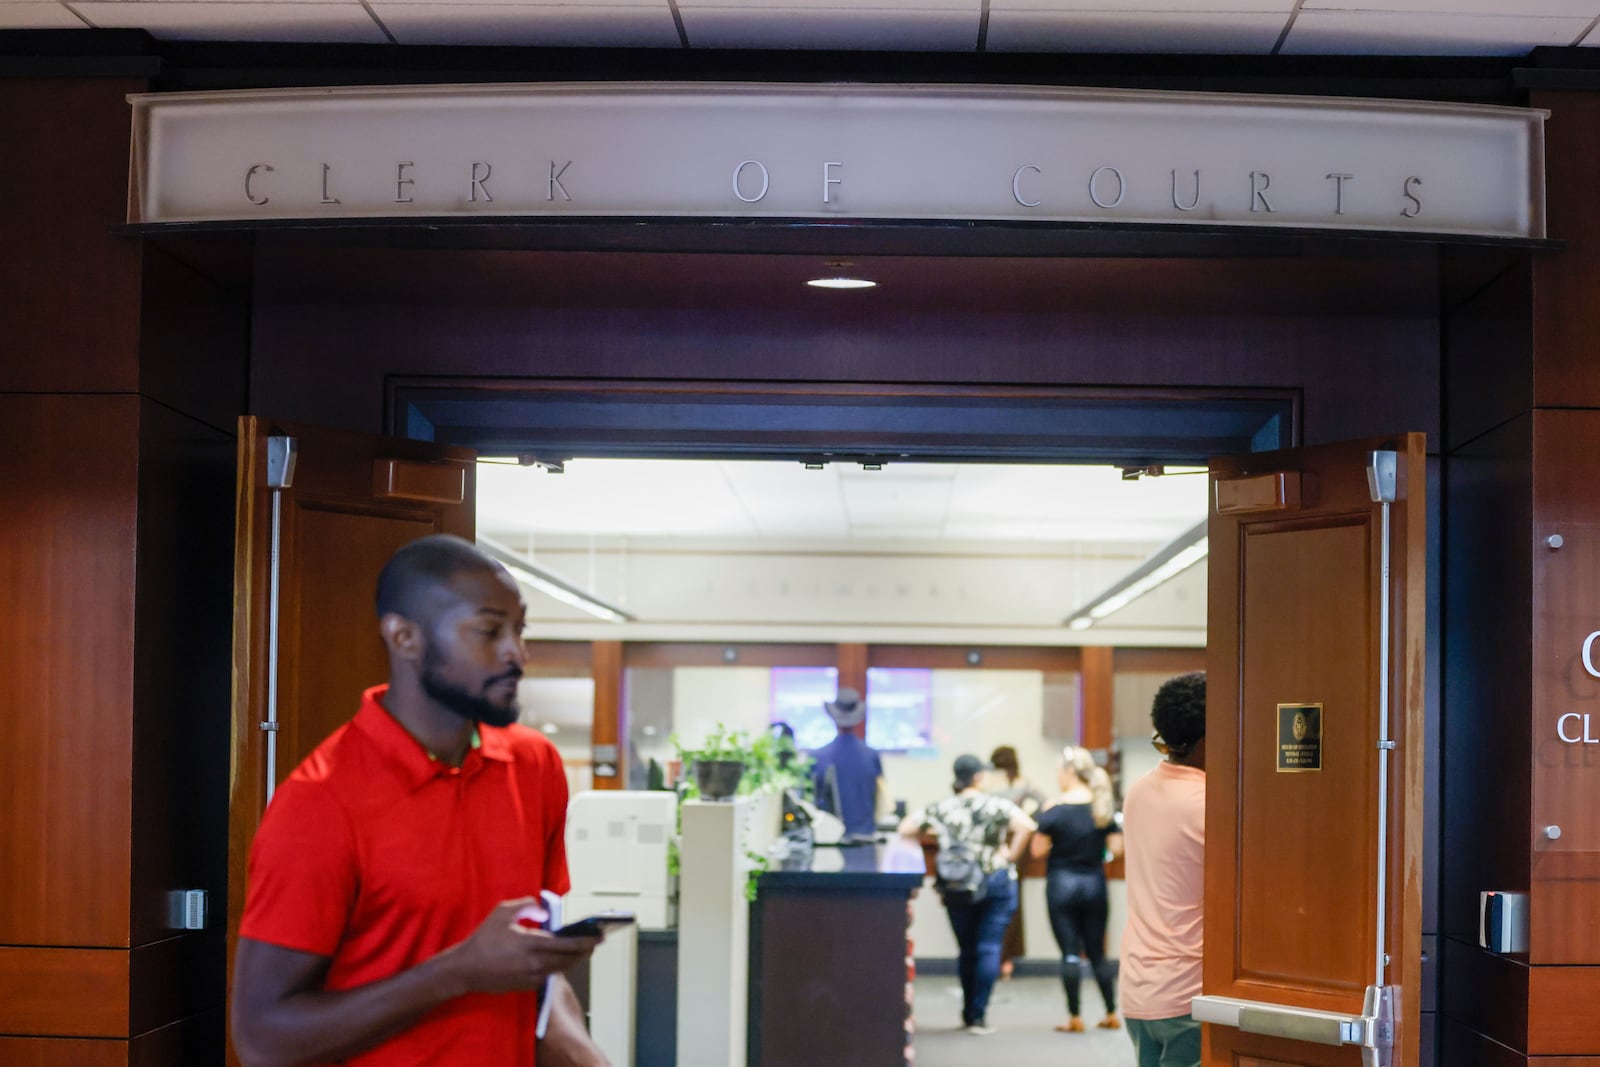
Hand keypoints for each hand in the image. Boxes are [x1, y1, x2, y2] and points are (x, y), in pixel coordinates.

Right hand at [443, 899, 600, 994]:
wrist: (466, 969)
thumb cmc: (484, 939)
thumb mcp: (502, 912)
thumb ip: (527, 905)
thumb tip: (544, 911)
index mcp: (531, 943)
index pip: (567, 944)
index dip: (586, 941)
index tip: (599, 936)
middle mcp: (535, 963)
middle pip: (569, 959)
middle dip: (585, 951)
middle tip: (596, 942)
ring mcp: (531, 976)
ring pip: (561, 968)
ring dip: (574, 960)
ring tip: (583, 950)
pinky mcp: (526, 985)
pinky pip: (549, 974)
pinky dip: (559, 966)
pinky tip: (563, 959)